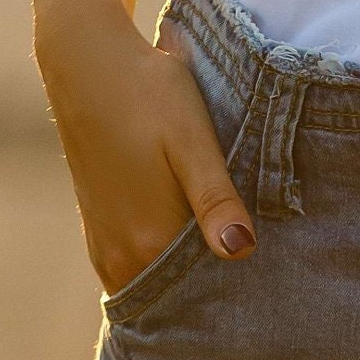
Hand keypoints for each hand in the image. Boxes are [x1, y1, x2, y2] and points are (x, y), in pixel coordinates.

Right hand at [34, 0, 254, 293]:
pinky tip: (192, 237)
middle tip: (258, 264)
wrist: (89, 65)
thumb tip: (241, 251)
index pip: (205, 293)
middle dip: (216, 287)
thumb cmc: (149, 95)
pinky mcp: (98, 230)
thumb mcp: (193, 140)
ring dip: (190, 273)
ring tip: (229, 247)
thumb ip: (215, 199)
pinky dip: (165, 261)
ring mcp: (105, 247)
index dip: (239, 286)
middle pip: (181, 294)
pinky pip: (137, 266)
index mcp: (147, 242)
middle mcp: (120, 257)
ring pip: (158, 281)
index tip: (270, 278)